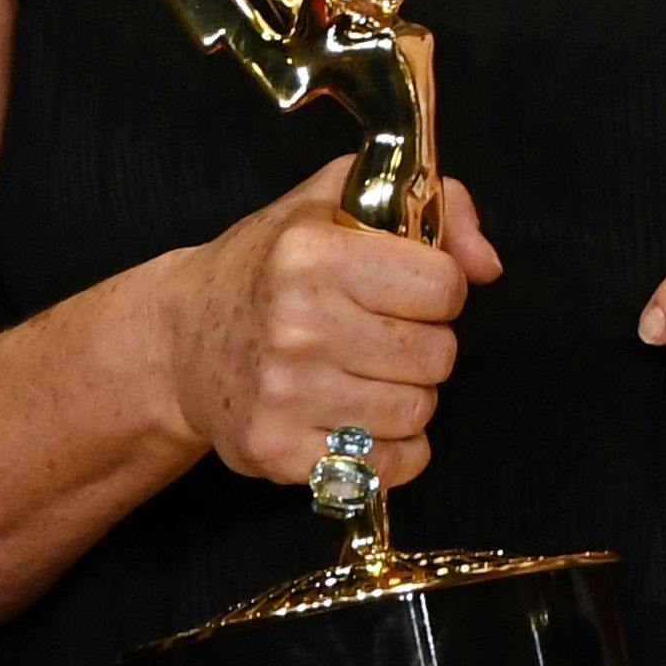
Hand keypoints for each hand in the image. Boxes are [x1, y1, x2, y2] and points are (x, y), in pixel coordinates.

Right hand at [160, 155, 499, 493]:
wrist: (178, 341)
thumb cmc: (270, 265)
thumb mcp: (340, 200)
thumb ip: (438, 205)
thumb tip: (487, 266)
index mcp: (312, 254)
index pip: (445, 286)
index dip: (438, 286)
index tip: (406, 286)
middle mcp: (296, 325)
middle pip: (437, 355)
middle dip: (424, 343)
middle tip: (382, 333)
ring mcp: (283, 394)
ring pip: (417, 411)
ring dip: (408, 395)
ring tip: (366, 372)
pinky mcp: (275, 451)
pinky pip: (386, 465)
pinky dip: (392, 449)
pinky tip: (363, 418)